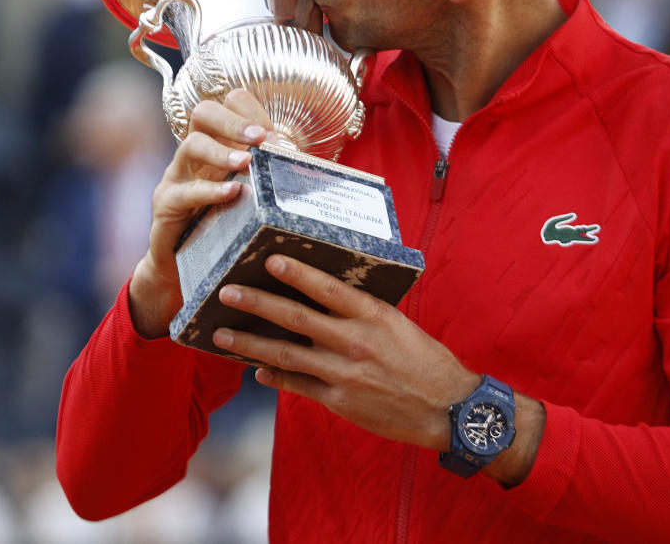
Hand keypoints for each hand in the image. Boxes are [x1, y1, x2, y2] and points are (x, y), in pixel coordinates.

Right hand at [127, 89, 276, 337]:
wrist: (194, 271)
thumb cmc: (231, 226)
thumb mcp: (256, 197)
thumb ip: (277, 177)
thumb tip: (318, 168)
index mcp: (219, 143)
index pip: (229, 106)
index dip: (251, 113)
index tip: (273, 135)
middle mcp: (195, 154)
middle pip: (204, 113)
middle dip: (232, 120)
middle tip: (259, 137)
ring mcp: (176, 176)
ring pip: (191, 145)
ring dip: (221, 152)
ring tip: (246, 162)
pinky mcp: (166, 205)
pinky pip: (184, 191)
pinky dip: (209, 191)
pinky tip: (231, 194)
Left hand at [213, 254, 479, 450]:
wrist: (447, 408)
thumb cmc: (426, 361)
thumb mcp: (398, 324)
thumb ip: (363, 312)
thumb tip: (328, 296)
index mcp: (373, 315)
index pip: (327, 288)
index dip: (297, 274)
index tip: (270, 260)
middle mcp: (355, 341)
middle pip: (296, 319)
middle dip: (257, 304)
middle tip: (227, 292)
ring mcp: (344, 373)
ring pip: (286, 355)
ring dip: (250, 343)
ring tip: (222, 336)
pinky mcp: (339, 401)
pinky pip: (298, 385)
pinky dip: (274, 376)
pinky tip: (256, 370)